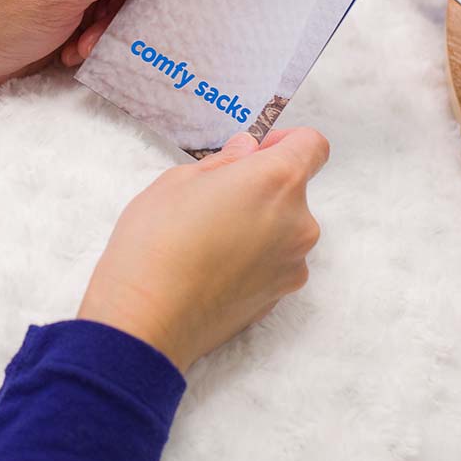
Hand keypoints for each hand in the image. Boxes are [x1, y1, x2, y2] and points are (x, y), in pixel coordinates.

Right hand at [77, 128, 328, 372]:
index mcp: (276, 182)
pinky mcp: (281, 297)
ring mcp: (293, 264)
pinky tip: (213, 268)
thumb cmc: (155, 242)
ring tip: (208, 239)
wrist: (147, 319)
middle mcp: (298, 223)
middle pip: (293, 191)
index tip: (256, 152)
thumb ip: (224, 162)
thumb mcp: (178, 181)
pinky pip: (274, 262)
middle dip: (261, 188)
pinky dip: (254, 258)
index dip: (286, 141)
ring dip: (258, 225)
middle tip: (213, 200)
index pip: (313, 146)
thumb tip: (246, 151)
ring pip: (283, 229)